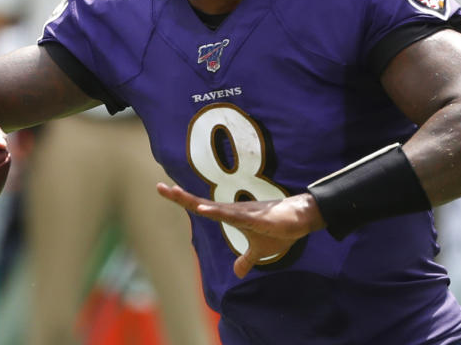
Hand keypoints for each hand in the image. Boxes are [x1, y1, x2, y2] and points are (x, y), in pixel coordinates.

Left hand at [156, 183, 324, 277]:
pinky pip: (234, 216)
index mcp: (230, 216)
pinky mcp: (256, 218)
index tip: (164, 189)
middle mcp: (233, 210)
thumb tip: (237, 273)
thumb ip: (246, 260)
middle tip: (159, 187)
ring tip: (175, 194)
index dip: (183, 200)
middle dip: (180, 196)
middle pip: (200, 203)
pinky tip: (205, 210)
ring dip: (194, 202)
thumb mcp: (260, 251)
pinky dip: (218, 213)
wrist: (302, 220)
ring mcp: (243, 213)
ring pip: (214, 207)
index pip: (201, 207)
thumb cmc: (281, 230)